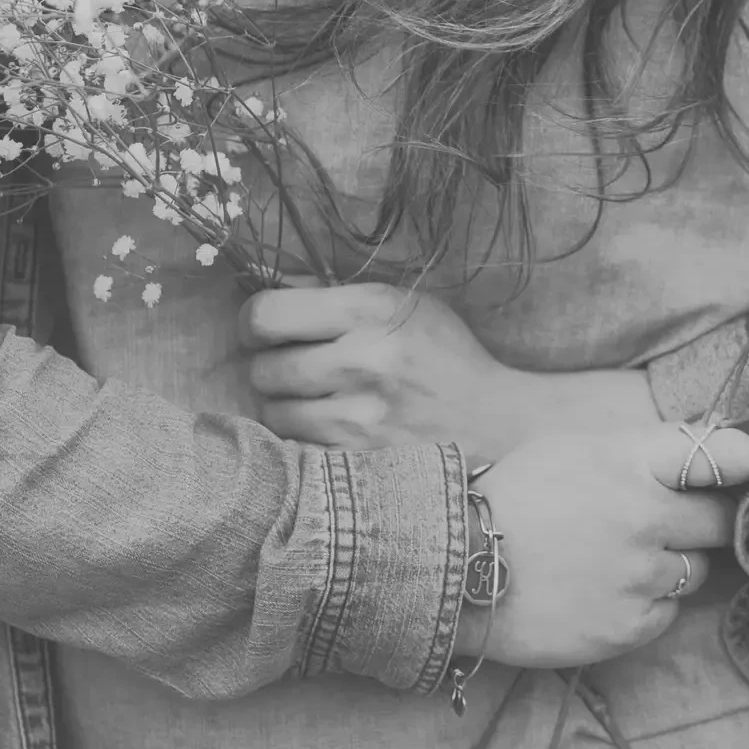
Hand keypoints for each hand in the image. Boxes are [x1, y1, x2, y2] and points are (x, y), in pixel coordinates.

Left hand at [240, 284, 658, 463]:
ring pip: (274, 413)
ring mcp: (359, 416)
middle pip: (264, 368)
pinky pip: (295, 449)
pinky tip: (327, 431)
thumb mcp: (405, 305)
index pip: (266, 314)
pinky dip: (302, 441)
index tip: (264, 331)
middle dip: (272, 367)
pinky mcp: (359, 461)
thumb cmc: (446, 356)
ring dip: (285, 407)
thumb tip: (273, 288)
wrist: (495, 420)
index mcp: (371, 310)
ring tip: (315, 401)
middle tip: (295, 368)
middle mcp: (362, 359)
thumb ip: (339, 296)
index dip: (253, 323)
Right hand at [452, 422, 748, 668]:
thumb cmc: (514, 496)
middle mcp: (646, 516)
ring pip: (695, 570)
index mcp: (631, 461)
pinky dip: (647, 603)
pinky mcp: (630, 627)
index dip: (740, 459)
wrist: (456, 565)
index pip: (719, 453)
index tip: (747, 466)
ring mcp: (641, 576)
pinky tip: (605, 590)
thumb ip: (638, 451)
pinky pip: (667, 612)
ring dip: (672, 563)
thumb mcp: (572, 448)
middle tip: (668, 521)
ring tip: (619, 558)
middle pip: (719, 519)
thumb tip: (698, 453)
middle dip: (703, 518)